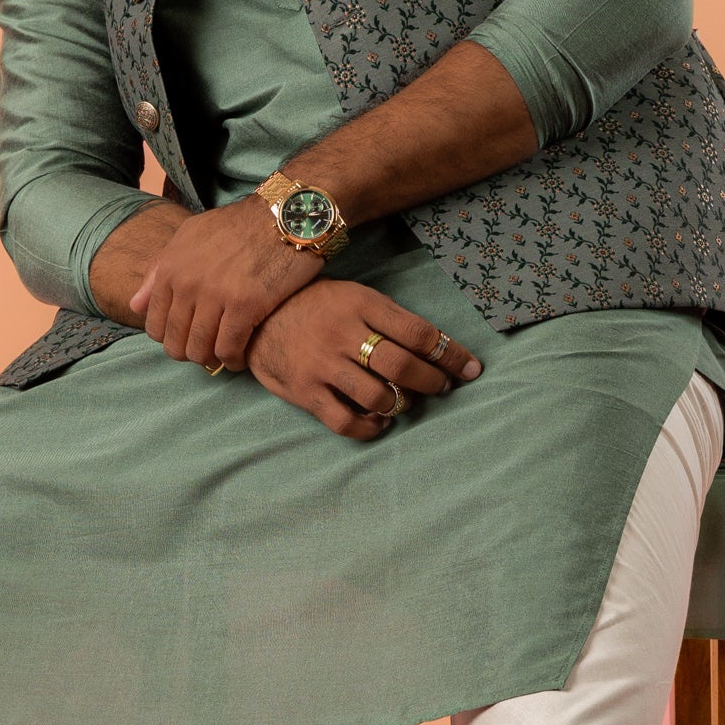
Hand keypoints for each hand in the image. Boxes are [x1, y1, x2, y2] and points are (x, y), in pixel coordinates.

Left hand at [130, 198, 320, 367]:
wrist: (283, 215)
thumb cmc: (238, 226)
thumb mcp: (189, 236)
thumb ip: (159, 270)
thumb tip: (135, 306)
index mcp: (171, 268)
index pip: (155, 326)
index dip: (170, 340)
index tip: (188, 340)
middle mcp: (188, 283)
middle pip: (176, 342)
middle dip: (190, 354)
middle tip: (207, 352)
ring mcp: (215, 294)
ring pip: (201, 350)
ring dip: (211, 360)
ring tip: (223, 356)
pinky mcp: (245, 304)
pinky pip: (229, 348)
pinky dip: (233, 360)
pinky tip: (240, 357)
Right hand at [245, 279, 483, 438]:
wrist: (252, 317)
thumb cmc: (313, 307)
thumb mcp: (351, 296)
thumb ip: (387, 318)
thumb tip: (434, 347)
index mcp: (361, 304)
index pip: (419, 333)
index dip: (452, 354)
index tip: (472, 368)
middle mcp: (343, 334)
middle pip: (403, 366)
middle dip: (433, 382)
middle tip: (443, 387)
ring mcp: (323, 365)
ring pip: (379, 396)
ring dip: (402, 404)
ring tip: (404, 401)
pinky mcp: (305, 391)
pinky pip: (346, 422)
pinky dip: (370, 427)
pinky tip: (378, 421)